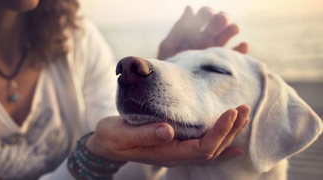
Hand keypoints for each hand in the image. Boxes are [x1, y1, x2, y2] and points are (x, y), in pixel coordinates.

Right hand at [86, 105, 249, 166]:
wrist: (106, 145)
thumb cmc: (113, 138)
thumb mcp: (122, 135)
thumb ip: (144, 134)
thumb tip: (168, 130)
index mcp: (167, 153)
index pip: (202, 148)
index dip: (219, 132)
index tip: (231, 112)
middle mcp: (177, 155)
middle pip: (213, 149)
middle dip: (230, 130)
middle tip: (243, 108)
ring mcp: (178, 152)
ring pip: (211, 149)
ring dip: (229, 134)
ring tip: (243, 117)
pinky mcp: (176, 145)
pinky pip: (204, 149)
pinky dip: (222, 145)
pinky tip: (235, 144)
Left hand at [158, 6, 247, 59]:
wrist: (174, 88)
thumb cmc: (169, 66)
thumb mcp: (169, 46)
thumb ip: (179, 28)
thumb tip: (190, 8)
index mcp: (194, 31)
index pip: (204, 15)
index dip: (207, 13)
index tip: (208, 15)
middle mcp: (207, 38)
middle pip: (219, 22)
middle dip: (222, 18)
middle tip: (220, 20)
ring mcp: (216, 50)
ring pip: (229, 34)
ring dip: (232, 29)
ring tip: (233, 29)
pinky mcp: (223, 63)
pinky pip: (236, 55)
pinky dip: (241, 49)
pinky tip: (243, 45)